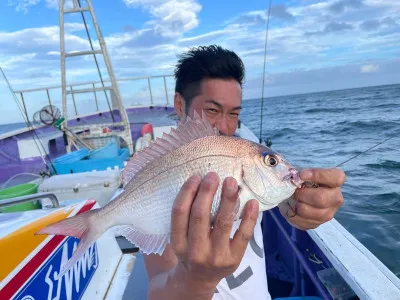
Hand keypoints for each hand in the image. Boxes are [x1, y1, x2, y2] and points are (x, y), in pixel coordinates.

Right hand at [170, 172, 258, 293]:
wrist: (200, 278)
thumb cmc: (190, 249)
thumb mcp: (180, 238)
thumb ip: (186, 216)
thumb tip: (200, 182)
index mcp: (178, 243)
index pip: (179, 213)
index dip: (187, 192)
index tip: (195, 176)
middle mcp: (195, 251)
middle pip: (200, 215)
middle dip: (207, 192)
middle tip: (213, 175)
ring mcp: (216, 256)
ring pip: (223, 222)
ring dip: (228, 199)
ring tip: (231, 182)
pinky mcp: (234, 259)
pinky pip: (244, 235)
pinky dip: (249, 217)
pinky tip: (251, 202)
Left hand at [279, 168, 345, 229]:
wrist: (296, 196)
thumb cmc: (302, 180)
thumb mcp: (301, 172)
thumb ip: (298, 173)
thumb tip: (293, 178)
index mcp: (336, 181)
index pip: (336, 178)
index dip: (318, 175)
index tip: (302, 175)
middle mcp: (336, 198)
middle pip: (321, 198)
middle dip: (302, 193)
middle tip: (294, 191)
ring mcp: (328, 213)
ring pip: (308, 211)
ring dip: (294, 204)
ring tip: (291, 199)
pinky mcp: (316, 224)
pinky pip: (300, 221)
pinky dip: (290, 213)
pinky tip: (291, 207)